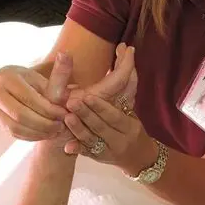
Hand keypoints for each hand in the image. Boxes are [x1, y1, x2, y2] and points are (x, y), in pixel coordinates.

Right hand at [0, 62, 69, 140]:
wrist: (8, 86)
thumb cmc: (29, 81)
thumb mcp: (42, 76)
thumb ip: (57, 73)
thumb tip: (66, 55)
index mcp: (6, 77)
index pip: (28, 98)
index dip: (48, 109)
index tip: (65, 114)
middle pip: (20, 115)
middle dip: (43, 123)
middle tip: (61, 126)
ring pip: (15, 127)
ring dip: (38, 132)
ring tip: (54, 131)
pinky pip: (12, 133)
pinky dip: (30, 136)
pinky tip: (44, 134)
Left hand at [63, 44, 158, 173]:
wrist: (137, 157)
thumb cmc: (130, 121)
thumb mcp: (131, 102)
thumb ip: (128, 78)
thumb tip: (127, 47)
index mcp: (129, 124)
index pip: (115, 114)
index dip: (102, 106)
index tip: (87, 96)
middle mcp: (120, 138)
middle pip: (102, 126)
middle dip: (87, 115)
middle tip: (70, 103)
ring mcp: (108, 150)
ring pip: (92, 140)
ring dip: (80, 130)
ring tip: (67, 118)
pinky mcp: (97, 157)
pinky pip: (86, 154)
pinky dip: (77, 149)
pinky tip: (67, 147)